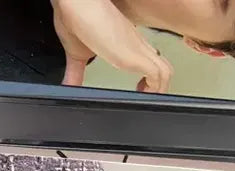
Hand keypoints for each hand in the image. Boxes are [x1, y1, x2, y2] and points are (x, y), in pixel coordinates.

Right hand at [52, 0, 173, 92]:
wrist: (74, 2)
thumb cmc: (74, 16)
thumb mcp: (76, 52)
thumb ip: (76, 72)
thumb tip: (68, 86)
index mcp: (127, 43)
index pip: (150, 60)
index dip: (150, 78)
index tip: (139, 89)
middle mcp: (136, 45)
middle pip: (164, 67)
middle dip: (159, 87)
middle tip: (143, 95)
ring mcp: (139, 50)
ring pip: (166, 72)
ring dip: (159, 90)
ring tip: (143, 96)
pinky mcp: (137, 55)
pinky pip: (158, 76)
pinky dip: (154, 89)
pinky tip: (140, 93)